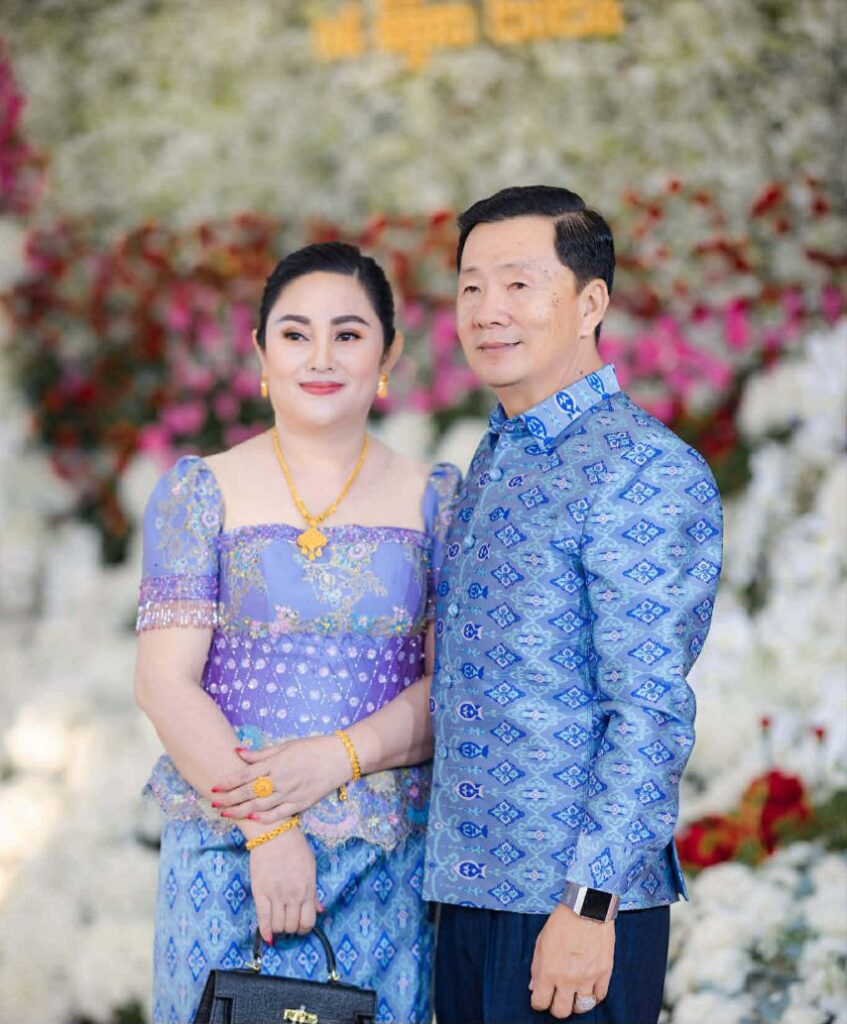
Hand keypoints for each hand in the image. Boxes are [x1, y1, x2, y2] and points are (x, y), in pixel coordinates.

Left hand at [211, 735, 349, 822]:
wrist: (339, 758)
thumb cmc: (312, 748)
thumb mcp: (286, 745)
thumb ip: (261, 753)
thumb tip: (238, 752)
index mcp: (276, 763)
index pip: (245, 774)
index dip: (228, 782)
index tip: (214, 787)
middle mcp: (281, 779)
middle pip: (249, 792)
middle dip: (229, 799)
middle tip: (214, 804)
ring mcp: (291, 793)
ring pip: (260, 806)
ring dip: (240, 811)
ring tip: (226, 814)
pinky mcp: (301, 804)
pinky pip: (279, 814)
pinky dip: (264, 818)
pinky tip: (252, 819)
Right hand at [249, 825, 322, 941]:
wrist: (274, 833)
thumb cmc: (295, 847)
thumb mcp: (311, 867)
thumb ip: (313, 892)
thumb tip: (319, 910)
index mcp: (307, 888)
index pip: (309, 921)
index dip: (305, 928)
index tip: (301, 925)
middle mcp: (293, 895)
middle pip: (292, 926)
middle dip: (291, 928)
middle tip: (288, 921)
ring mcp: (276, 895)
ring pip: (278, 926)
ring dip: (279, 928)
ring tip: (278, 921)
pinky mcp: (260, 892)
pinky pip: (262, 919)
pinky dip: (265, 931)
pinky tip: (267, 935)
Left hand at [529, 904, 614, 1018]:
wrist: (587, 907)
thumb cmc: (562, 921)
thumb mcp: (541, 942)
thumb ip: (537, 968)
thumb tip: (535, 987)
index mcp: (548, 970)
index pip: (540, 1002)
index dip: (538, 1003)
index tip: (541, 998)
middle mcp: (567, 978)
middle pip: (561, 1011)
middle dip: (557, 1008)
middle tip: (557, 999)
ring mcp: (587, 977)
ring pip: (582, 1007)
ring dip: (576, 1003)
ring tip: (574, 995)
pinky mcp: (604, 972)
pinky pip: (600, 996)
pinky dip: (594, 995)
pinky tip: (589, 988)